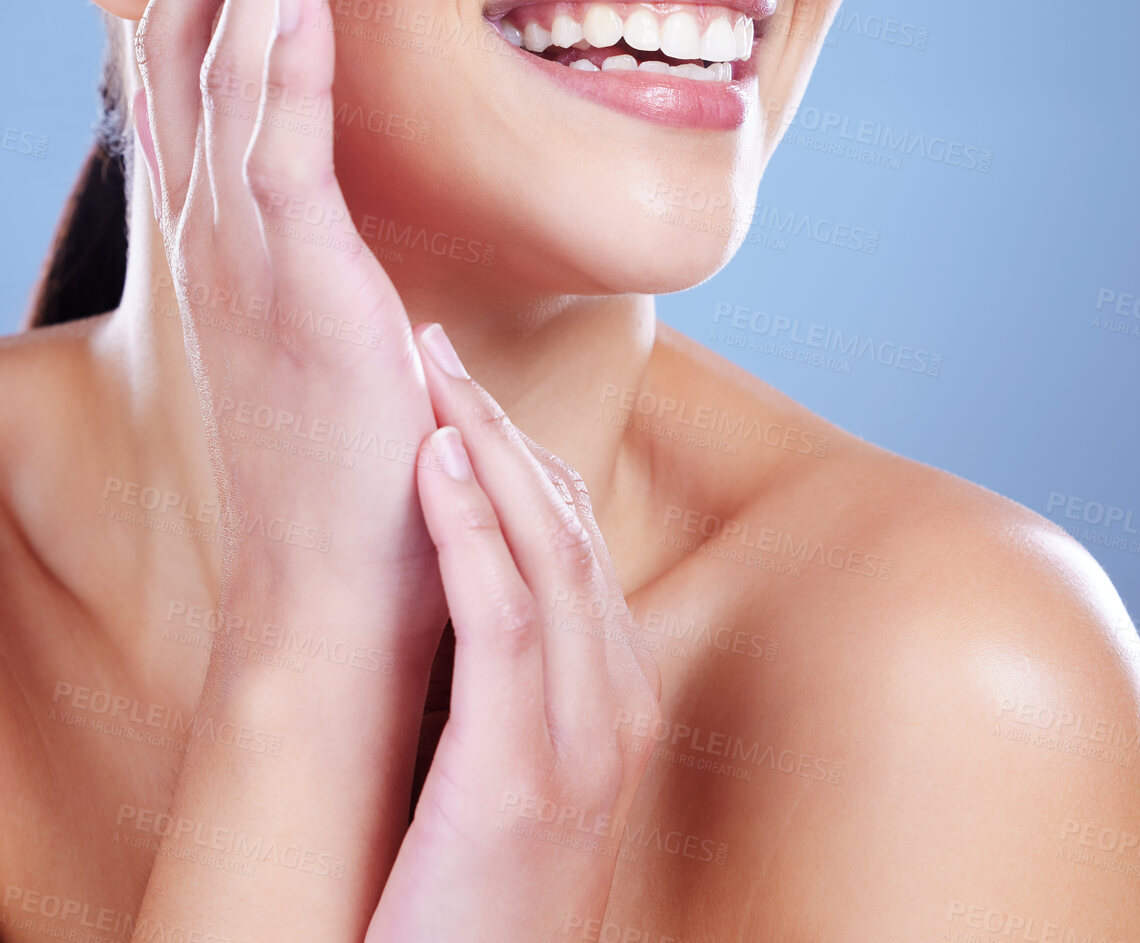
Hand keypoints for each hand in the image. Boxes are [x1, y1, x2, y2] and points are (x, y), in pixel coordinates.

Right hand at [132, 0, 443, 636]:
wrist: (324, 589)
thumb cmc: (344, 467)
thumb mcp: (324, 337)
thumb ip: (327, 262)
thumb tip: (359, 228)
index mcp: (225, 230)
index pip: (205, 65)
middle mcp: (213, 221)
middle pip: (203, 32)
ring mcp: (245, 243)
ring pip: (240, 55)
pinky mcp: (298, 273)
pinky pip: (282, 129)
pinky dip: (288, 36)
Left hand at [365, 322, 661, 942]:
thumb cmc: (473, 896)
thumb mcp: (509, 769)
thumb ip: (509, 678)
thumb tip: (460, 579)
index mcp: (616, 697)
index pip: (577, 537)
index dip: (519, 448)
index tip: (459, 386)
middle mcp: (616, 706)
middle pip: (569, 524)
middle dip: (499, 422)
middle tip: (437, 345)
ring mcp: (581, 744)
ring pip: (547, 553)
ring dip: (484, 449)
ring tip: (430, 375)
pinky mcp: (521, 780)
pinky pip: (503, 624)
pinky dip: (473, 530)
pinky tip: (435, 467)